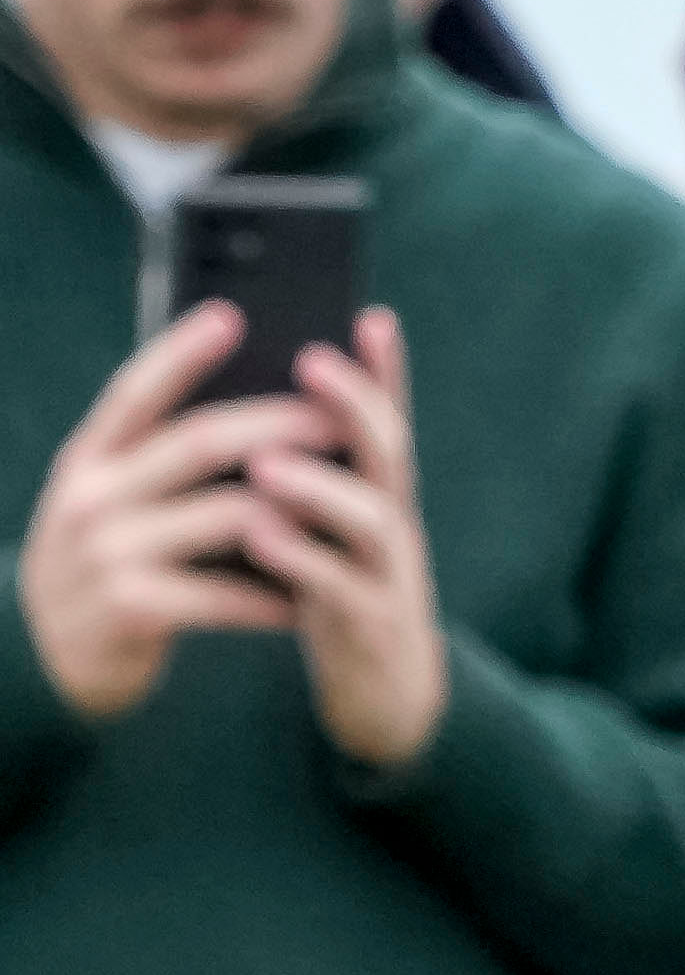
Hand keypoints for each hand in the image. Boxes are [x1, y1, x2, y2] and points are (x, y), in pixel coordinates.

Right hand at [15, 301, 307, 714]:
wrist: (44, 660)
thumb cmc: (105, 561)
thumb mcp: (106, 502)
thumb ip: (154, 459)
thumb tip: (249, 405)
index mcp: (87, 459)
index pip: (133, 392)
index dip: (181, 352)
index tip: (232, 315)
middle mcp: (89, 497)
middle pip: (201, 443)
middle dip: (282, 425)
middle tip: (345, 417)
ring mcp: (106, 553)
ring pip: (227, 514)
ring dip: (297, 508)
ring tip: (351, 499)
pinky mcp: (130, 608)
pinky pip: (224, 593)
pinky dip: (274, 591)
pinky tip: (313, 593)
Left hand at [235, 308, 445, 766]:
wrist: (386, 698)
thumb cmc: (340, 602)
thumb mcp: (329, 535)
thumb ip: (307, 484)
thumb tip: (256, 421)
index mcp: (378, 497)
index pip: (387, 420)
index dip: (385, 370)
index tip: (370, 317)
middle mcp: (394, 525)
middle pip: (389, 452)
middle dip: (355, 403)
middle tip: (309, 362)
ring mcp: (390, 574)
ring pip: (371, 518)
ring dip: (319, 484)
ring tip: (266, 461)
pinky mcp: (371, 626)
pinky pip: (339, 587)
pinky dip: (302, 558)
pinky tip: (262, 536)